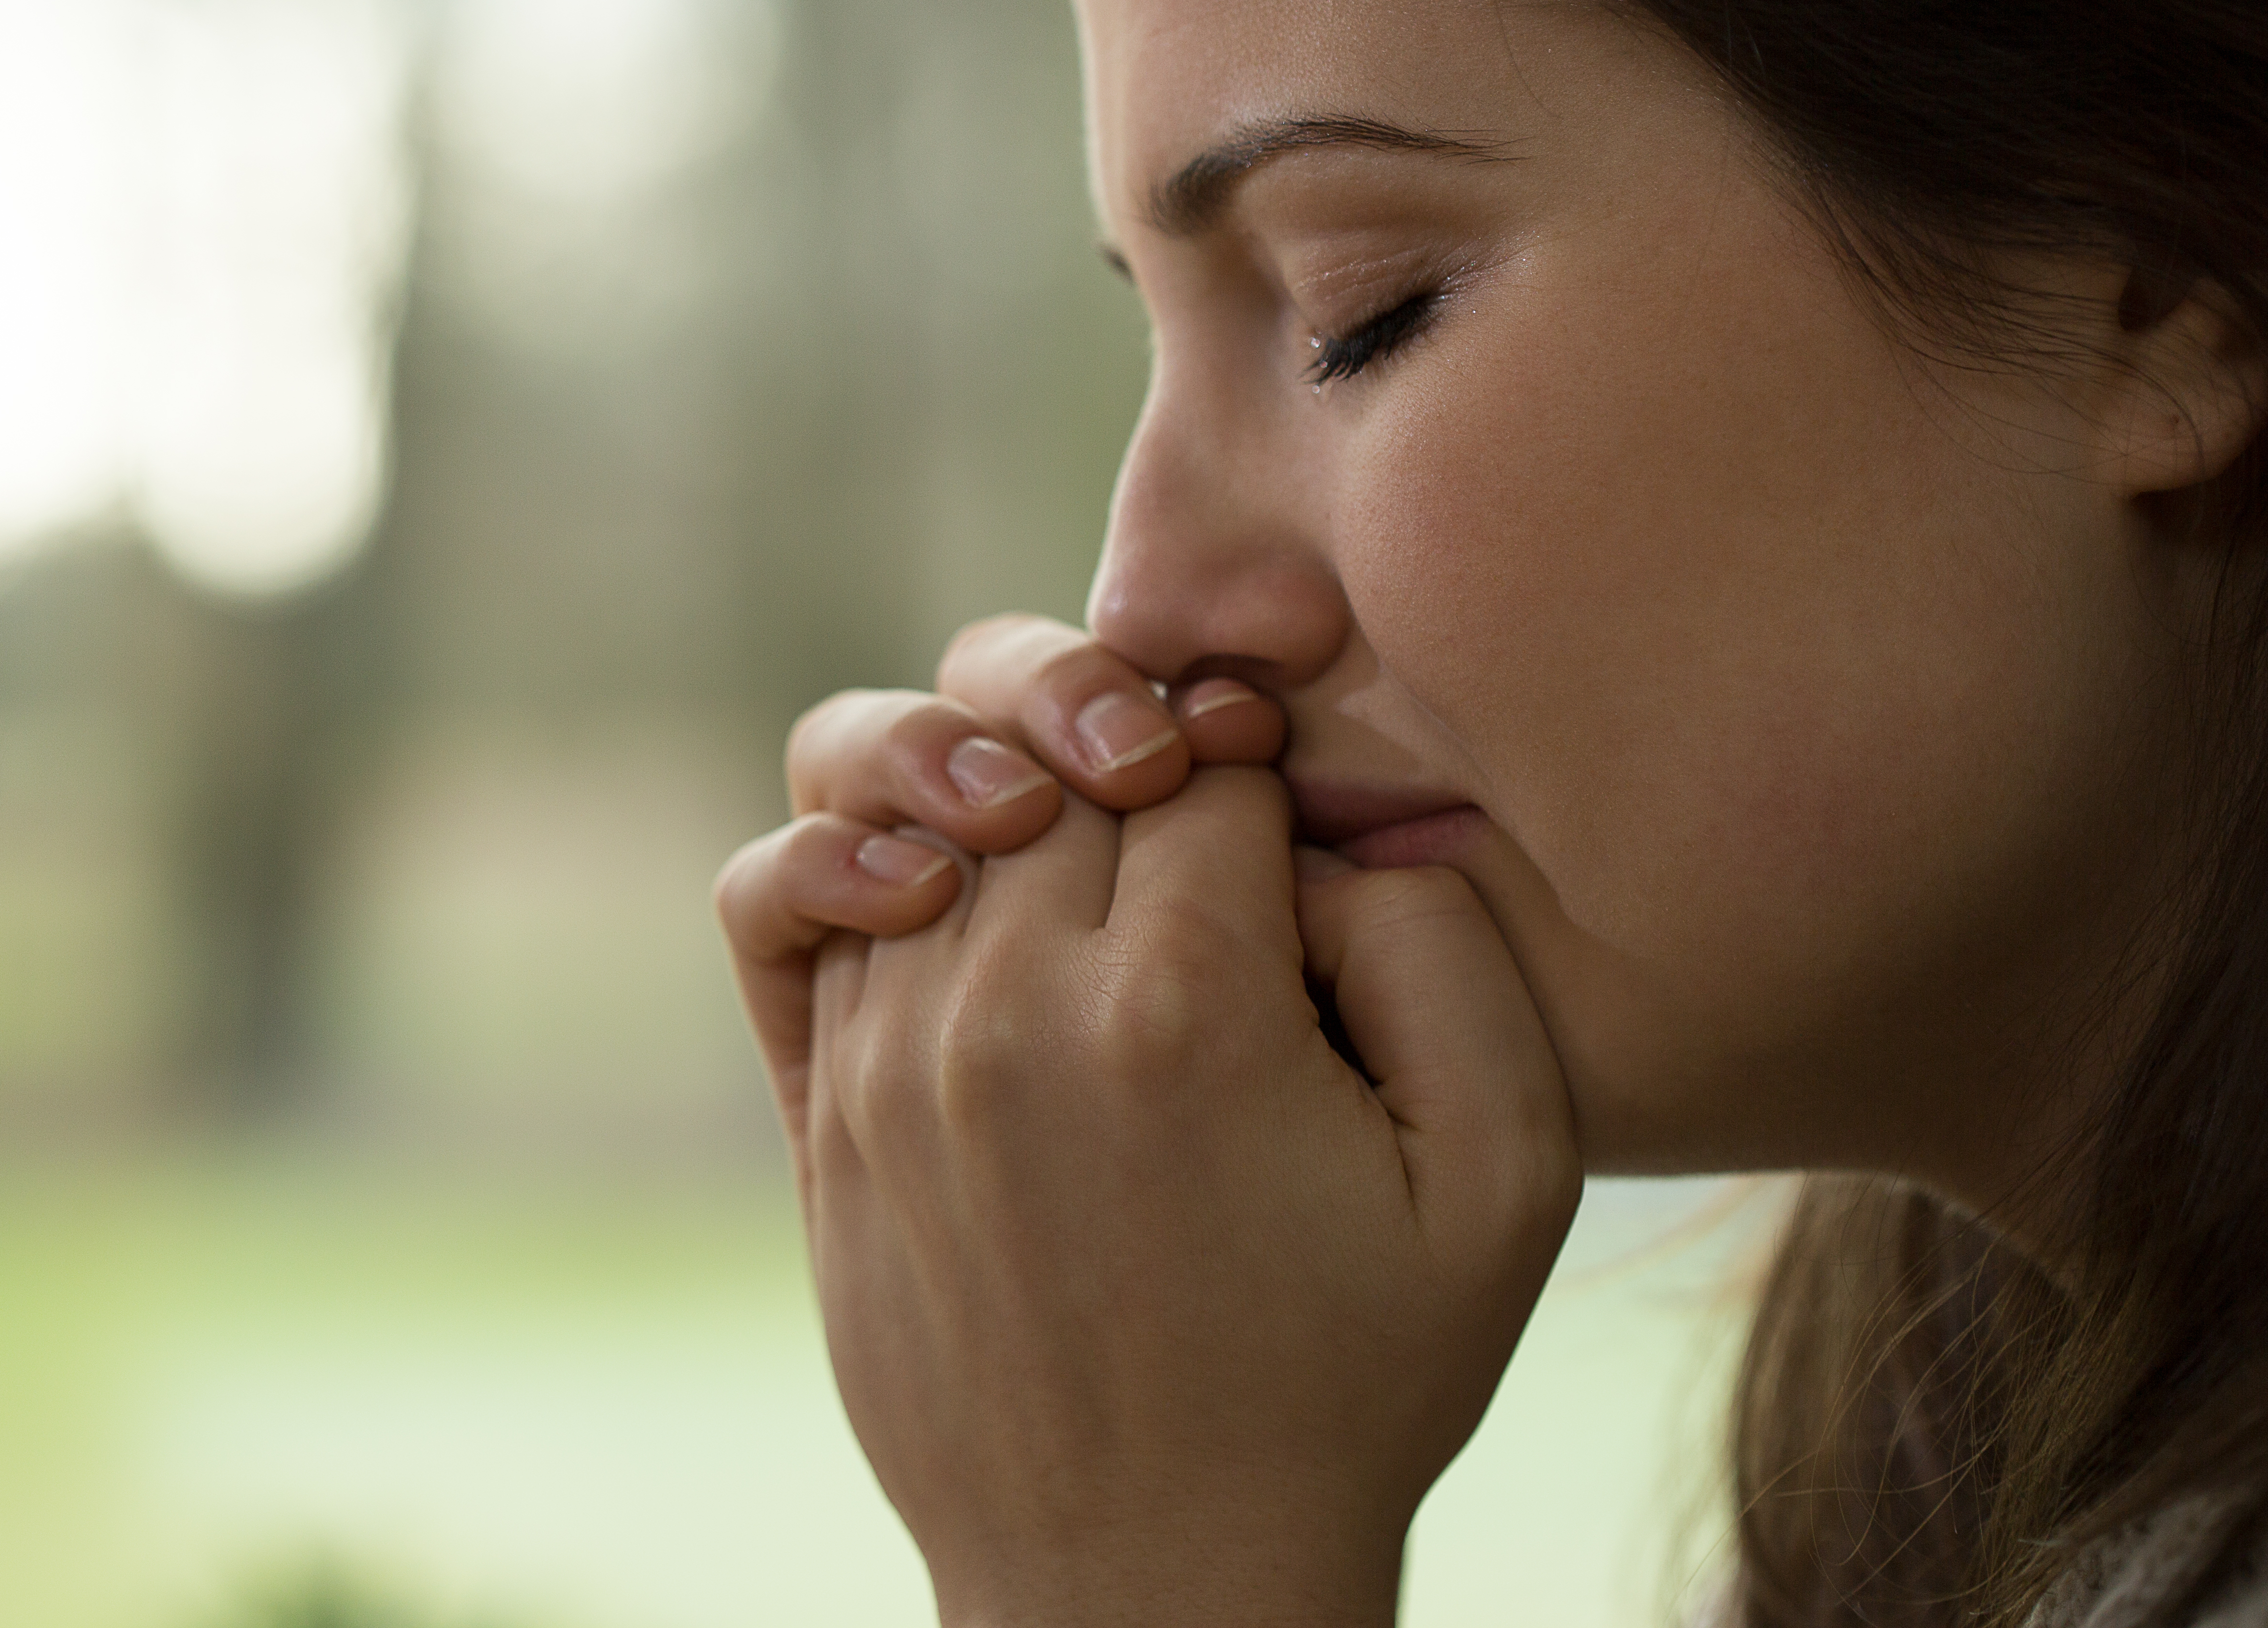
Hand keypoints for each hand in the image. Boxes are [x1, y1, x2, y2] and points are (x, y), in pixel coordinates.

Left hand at [800, 770, 1577, 1627]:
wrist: (1153, 1574)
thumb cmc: (1350, 1382)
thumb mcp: (1501, 1177)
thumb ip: (1446, 954)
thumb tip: (1329, 836)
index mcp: (1183, 1008)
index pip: (1198, 754)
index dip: (1249, 743)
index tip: (1273, 787)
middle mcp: (1011, 1012)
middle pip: (1047, 746)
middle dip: (1125, 732)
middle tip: (1179, 786)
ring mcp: (893, 1061)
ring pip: (902, 790)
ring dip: (990, 766)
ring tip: (1067, 813)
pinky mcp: (823, 1116)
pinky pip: (775, 904)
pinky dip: (835, 849)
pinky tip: (917, 877)